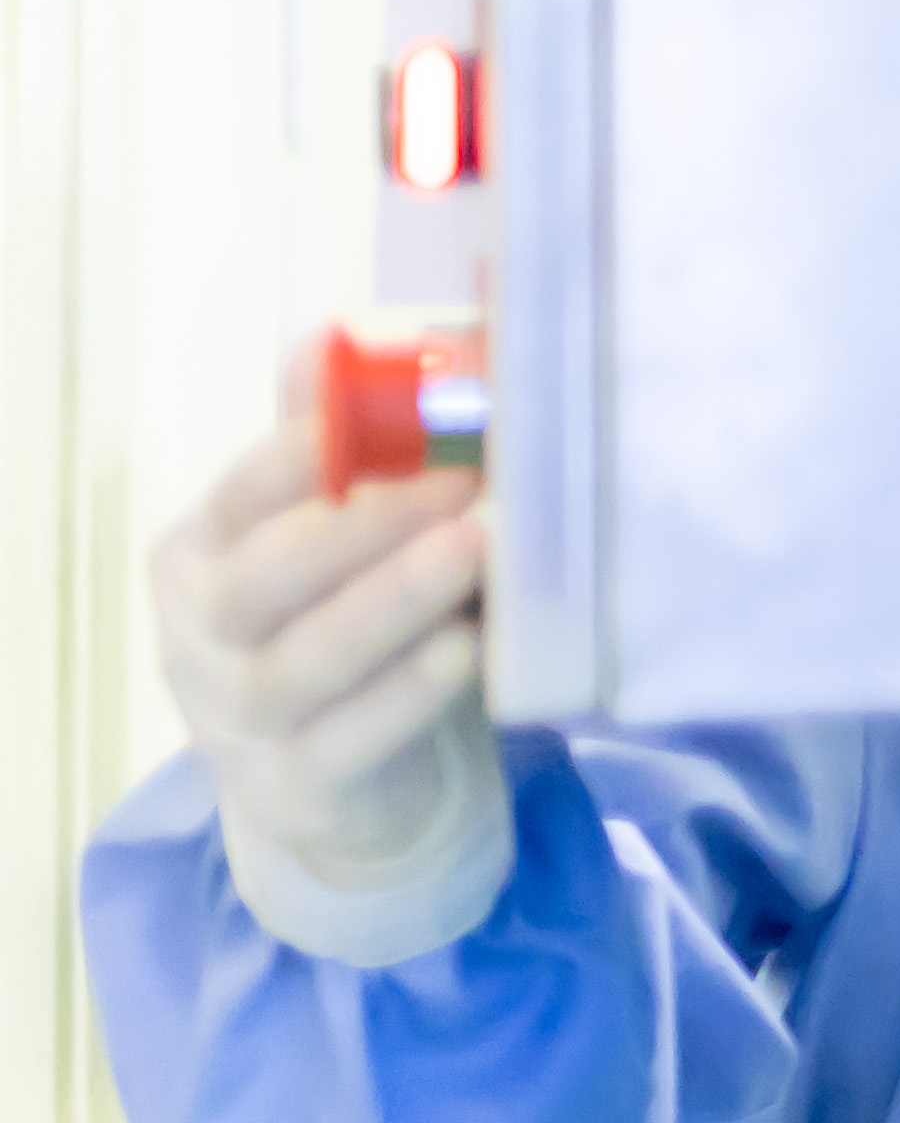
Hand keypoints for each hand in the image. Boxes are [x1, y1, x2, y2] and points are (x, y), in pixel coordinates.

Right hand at [146, 369, 508, 968]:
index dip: (308, 454)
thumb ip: (334, 447)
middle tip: (463, 477)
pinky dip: (406, 694)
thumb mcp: (336, 540)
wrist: (362, 790)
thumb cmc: (353, 629)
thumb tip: (346, 331)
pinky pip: (346, 742)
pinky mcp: (295, 791)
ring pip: (301, 662)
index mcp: (198, 558)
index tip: (399, 412)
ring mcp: (237, 724)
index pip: (239, 499)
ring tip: (477, 548)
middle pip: (260, 581)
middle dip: (362, 525)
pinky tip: (465, 650)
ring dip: (392, 601)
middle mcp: (198, 640)